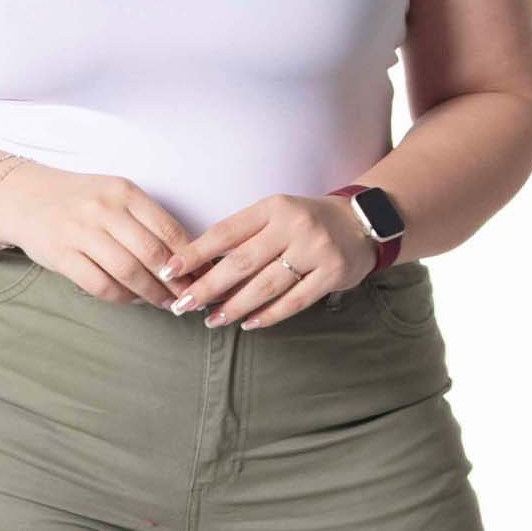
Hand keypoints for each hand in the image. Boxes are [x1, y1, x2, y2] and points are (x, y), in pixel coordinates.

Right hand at [0, 161, 211, 307]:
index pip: (168, 229)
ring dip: (153, 295)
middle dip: (177, 282)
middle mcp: (104, 209)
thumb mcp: (115, 195)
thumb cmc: (81, 199)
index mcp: (124, 191)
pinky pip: (100, 285)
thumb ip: (146, 220)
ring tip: (167, 304)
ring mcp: (81, 232)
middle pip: (152, 254)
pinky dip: (122, 298)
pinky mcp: (62, 256)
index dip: (191, 258)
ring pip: (129, 273)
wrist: (26, 196)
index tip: (205, 276)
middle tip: (190, 298)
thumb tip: (187, 255)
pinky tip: (133, 300)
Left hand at [157, 192, 378, 329]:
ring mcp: (315, 249)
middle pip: (241, 262)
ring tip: (212, 320)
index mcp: (273, 206)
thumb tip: (202, 266)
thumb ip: (246, 234)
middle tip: (183, 304)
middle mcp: (293, 225)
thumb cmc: (306, 220)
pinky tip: (248, 324)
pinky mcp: (332, 273)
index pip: (226, 231)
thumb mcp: (276, 214)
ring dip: (234, 306)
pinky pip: (294, 301)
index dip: (195, 252)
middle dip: (208, 286)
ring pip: (265, 285)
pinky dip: (268, 315)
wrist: (361, 222)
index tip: (170, 269)